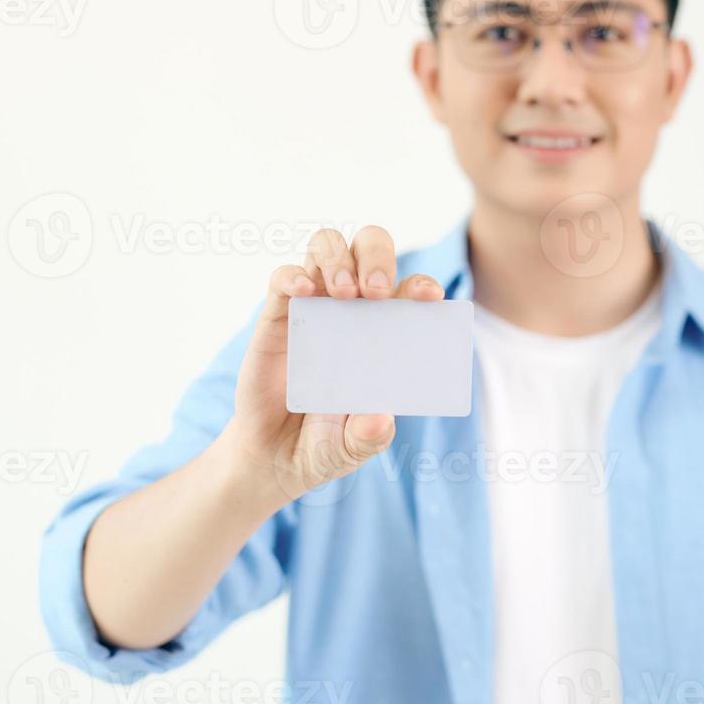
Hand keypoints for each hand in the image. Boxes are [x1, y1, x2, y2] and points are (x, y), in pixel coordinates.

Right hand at [224, 225, 444, 504]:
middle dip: (378, 257)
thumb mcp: (353, 447)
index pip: (410, 290)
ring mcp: (314, 307)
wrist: (275, 457)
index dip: (422, 285)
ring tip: (344, 293)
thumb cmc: (327, 442)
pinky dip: (293, 275)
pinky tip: (303, 291)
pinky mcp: (277, 316)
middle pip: (369, 248)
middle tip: (376, 292)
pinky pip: (282, 278)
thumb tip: (380, 418)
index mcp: (385, 331)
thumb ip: (368, 436)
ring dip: (338, 258)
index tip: (429, 299)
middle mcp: (352, 309)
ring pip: (326, 247)